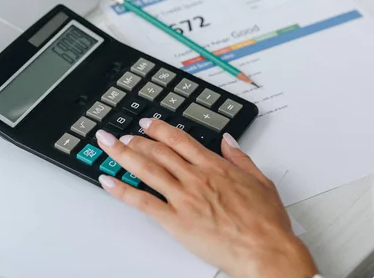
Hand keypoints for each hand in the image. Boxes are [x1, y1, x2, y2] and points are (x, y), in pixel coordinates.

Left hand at [95, 119, 317, 277]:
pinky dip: (122, 190)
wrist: (265, 249)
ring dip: (124, 154)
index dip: (160, 129)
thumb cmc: (266, 221)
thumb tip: (228, 140)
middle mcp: (195, 178)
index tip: (148, 123)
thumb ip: (240, 158)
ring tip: (109, 145)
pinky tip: (107, 181)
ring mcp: (183, 198)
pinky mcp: (175, 221)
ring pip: (146, 169)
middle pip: (159, 151)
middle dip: (137, 140)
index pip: (180, 140)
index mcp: (215, 167)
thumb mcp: (260, 181)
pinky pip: (142, 202)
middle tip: (123, 134)